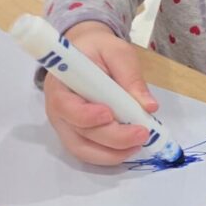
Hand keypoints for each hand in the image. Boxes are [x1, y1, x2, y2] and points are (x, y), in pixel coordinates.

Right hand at [44, 21, 158, 164]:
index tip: (108, 114)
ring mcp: (66, 126)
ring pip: (84, 150)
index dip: (85, 115)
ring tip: (139, 144)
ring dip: (112, 153)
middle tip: (142, 133)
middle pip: (79, 133)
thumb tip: (148, 106)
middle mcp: (57, 110)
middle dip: (112, 137)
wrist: (88, 54)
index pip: (64, 105)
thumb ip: (130, 76)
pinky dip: (110, 155)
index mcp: (59, 83)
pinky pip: (90, 152)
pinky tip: (130, 148)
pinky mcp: (77, 136)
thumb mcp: (118, 52)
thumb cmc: (99, 50)